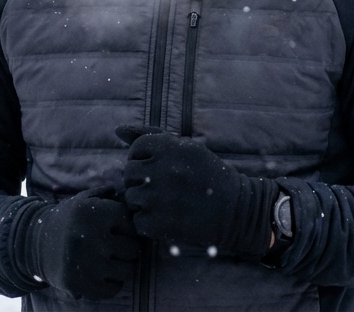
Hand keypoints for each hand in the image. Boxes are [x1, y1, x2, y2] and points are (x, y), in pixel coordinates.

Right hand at [24, 187, 140, 299]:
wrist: (32, 242)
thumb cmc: (66, 220)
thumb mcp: (83, 200)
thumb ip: (106, 194)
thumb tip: (127, 192)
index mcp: (93, 212)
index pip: (131, 224)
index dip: (126, 227)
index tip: (116, 229)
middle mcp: (90, 237)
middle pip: (132, 249)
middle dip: (126, 247)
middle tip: (114, 247)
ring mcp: (85, 263)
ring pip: (126, 270)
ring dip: (121, 267)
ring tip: (110, 261)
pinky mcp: (77, 284)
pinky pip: (112, 290)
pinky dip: (111, 284)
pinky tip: (103, 274)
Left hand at [117, 126, 277, 257]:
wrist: (237, 210)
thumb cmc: (208, 175)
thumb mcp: (186, 148)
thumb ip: (151, 136)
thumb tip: (117, 129)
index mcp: (171, 147)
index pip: (136, 149)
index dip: (144, 160)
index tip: (160, 169)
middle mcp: (164, 170)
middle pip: (129, 173)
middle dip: (142, 180)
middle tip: (163, 188)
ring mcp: (160, 198)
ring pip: (131, 198)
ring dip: (144, 202)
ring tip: (167, 203)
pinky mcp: (160, 224)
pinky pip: (138, 221)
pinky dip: (149, 223)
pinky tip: (169, 218)